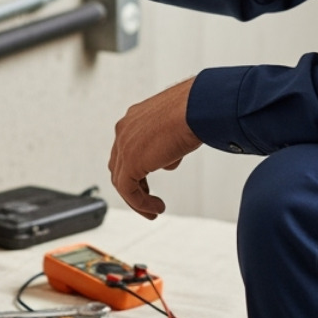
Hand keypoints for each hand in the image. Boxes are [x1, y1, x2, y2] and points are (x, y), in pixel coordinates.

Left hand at [108, 78, 202, 218]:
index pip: (126, 150)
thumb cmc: (195, 110)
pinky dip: (140, 203)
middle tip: (148, 201)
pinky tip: (156, 208)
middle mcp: (125, 129)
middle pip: (120, 166)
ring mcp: (124, 144)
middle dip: (134, 186)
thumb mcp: (178, 128)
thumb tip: (168, 162)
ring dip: (137, 199)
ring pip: (121, 181)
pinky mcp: (130, 161)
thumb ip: (167, 145)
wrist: (197, 108)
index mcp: (134, 118)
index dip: (137, 171)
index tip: (148, 186)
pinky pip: (128, 190)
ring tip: (154, 210)